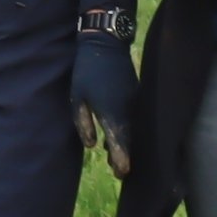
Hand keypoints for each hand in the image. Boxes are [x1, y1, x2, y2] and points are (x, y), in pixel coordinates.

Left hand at [73, 31, 135, 176]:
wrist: (107, 43)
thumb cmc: (87, 71)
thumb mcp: (78, 98)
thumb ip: (84, 124)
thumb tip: (91, 146)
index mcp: (112, 113)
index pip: (120, 143)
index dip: (122, 160)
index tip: (121, 173)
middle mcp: (128, 110)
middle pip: (131, 140)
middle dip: (125, 156)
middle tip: (119, 172)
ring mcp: (136, 102)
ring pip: (135, 130)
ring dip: (127, 144)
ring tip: (117, 159)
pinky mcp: (138, 95)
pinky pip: (137, 118)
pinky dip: (130, 130)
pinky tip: (119, 135)